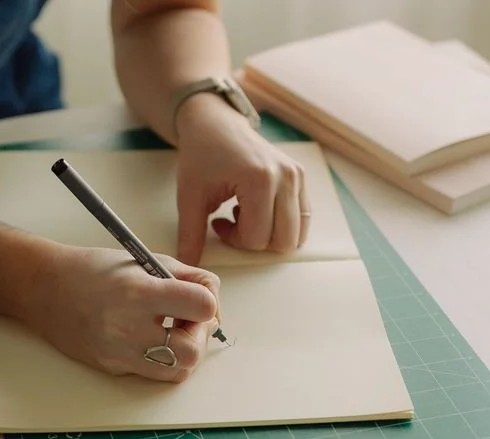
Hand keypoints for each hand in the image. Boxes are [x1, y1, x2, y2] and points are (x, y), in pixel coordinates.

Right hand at [29, 246, 220, 382]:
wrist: (47, 289)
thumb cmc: (96, 270)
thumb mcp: (145, 260)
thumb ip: (186, 277)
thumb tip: (213, 299)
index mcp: (139, 292)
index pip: (202, 307)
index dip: (208, 303)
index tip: (197, 299)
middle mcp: (128, 327)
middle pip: (193, 352)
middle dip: (199, 336)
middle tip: (187, 321)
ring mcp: (119, 353)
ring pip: (177, 371)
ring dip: (183, 353)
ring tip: (169, 331)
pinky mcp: (112, 367)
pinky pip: (152, 373)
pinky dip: (159, 358)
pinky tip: (147, 337)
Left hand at [173, 93, 310, 264]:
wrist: (215, 124)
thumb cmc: (202, 155)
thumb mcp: (190, 197)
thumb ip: (190, 234)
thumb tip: (188, 263)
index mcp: (260, 180)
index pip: (257, 238)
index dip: (234, 240)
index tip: (218, 222)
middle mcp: (286, 178)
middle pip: (282, 241)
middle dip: (255, 241)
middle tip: (233, 222)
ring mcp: (297, 176)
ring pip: (295, 233)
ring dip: (269, 234)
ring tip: (246, 214)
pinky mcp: (300, 177)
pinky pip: (301, 218)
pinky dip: (280, 223)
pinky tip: (257, 208)